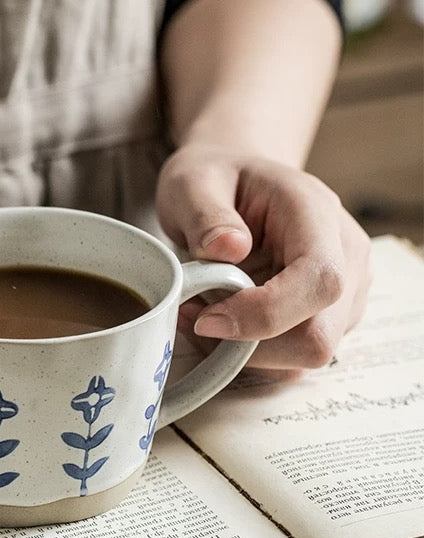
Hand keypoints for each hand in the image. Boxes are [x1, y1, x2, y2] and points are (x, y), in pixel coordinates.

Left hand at [156, 144, 371, 372]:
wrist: (234, 182)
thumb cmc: (215, 180)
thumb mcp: (193, 182)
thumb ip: (206, 213)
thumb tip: (228, 249)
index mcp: (316, 214)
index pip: (319, 280)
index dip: (265, 314)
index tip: (206, 319)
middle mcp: (345, 256)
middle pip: (319, 335)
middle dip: (250, 345)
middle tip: (195, 317)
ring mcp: (343, 292)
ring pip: (305, 354)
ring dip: (245, 351)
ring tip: (201, 312)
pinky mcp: (325, 317)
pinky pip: (292, 357)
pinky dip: (249, 352)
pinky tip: (219, 320)